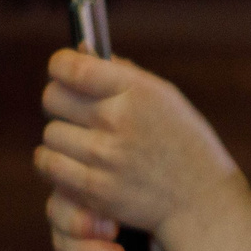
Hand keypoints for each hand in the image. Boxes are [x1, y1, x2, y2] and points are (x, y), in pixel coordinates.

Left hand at [35, 49, 240, 245]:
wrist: (202, 200)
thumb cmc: (183, 143)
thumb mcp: (164, 97)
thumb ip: (121, 73)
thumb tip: (81, 50)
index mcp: (136, 90)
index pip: (71, 68)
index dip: (59, 66)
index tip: (63, 71)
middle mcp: (118, 119)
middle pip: (52, 98)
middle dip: (59, 102)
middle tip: (74, 111)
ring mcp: (104, 156)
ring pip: (51, 134)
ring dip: (62, 137)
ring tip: (82, 142)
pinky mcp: (94, 189)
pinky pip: (49, 164)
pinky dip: (55, 162)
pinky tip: (71, 162)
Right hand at [43, 194, 185, 250]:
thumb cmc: (187, 223)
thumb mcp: (163, 200)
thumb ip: (134, 185)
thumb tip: (106, 161)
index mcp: (105, 182)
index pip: (73, 180)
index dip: (83, 195)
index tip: (113, 214)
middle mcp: (92, 207)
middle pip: (58, 209)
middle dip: (78, 222)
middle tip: (112, 231)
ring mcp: (86, 238)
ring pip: (61, 242)